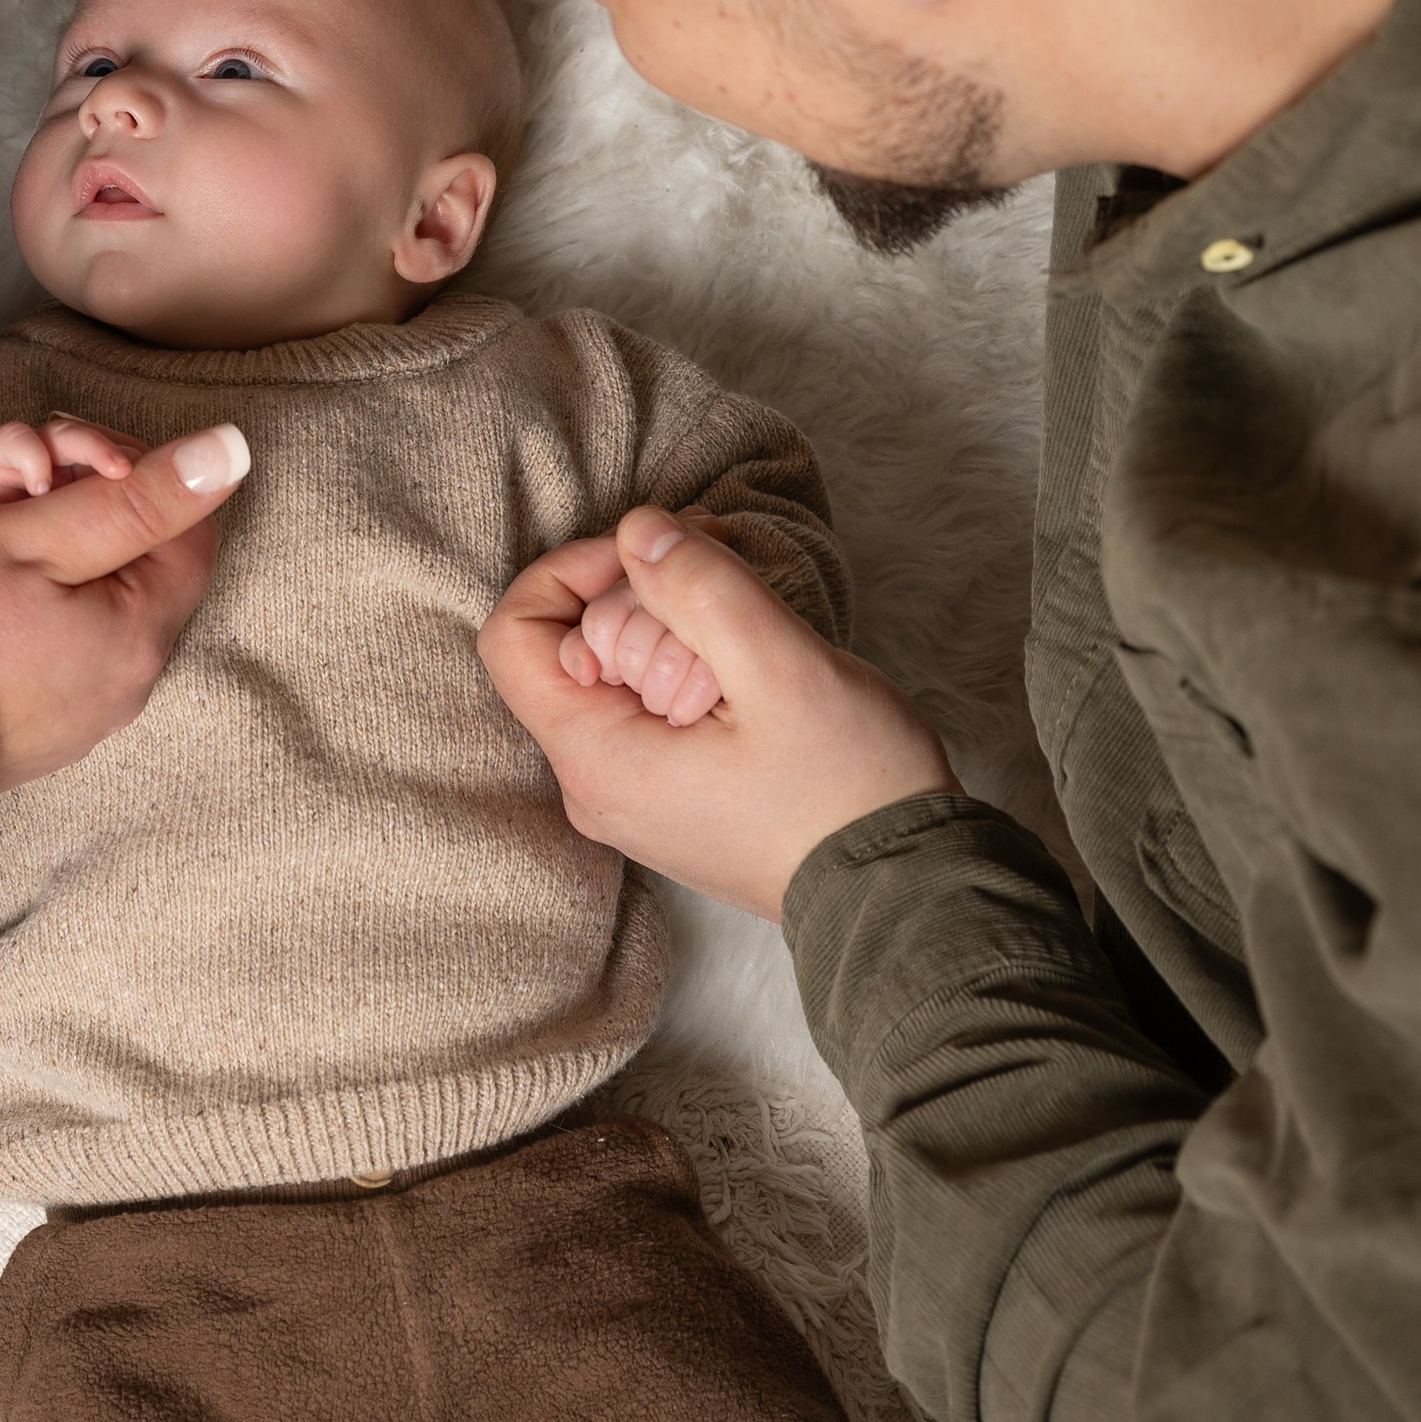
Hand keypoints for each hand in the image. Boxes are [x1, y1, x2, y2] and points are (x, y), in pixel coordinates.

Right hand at [0, 424, 249, 795]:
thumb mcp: (35, 536)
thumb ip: (137, 495)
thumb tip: (233, 451)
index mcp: (142, 633)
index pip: (187, 521)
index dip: (132, 469)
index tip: (62, 458)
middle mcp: (131, 681)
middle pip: (139, 555)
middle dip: (82, 495)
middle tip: (13, 477)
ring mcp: (88, 710)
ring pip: (97, 592)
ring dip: (51, 537)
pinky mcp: (44, 726)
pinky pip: (64, 638)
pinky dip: (36, 592)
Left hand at [481, 506, 959, 919]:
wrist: (908, 891)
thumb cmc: (848, 787)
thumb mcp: (779, 666)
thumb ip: (698, 588)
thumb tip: (635, 530)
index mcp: (597, 761)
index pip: (512, 636)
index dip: (569, 571)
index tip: (653, 553)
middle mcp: (595, 787)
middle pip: (565, 647)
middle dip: (633, 584)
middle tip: (715, 548)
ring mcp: (632, 798)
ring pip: (611, 673)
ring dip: (665, 616)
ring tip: (742, 592)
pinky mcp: (673, 798)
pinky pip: (647, 707)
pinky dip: (683, 659)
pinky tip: (747, 641)